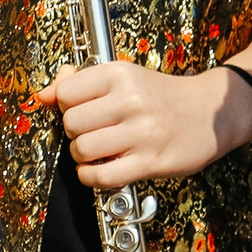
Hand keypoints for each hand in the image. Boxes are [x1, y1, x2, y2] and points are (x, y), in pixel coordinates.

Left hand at [38, 61, 251, 185]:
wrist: (209, 113)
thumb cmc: (161, 96)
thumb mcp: (124, 76)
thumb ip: (82, 82)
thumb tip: (42, 95)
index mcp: (120, 74)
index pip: (66, 92)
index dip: (66, 105)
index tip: (80, 109)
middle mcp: (130, 100)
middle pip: (71, 123)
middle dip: (74, 132)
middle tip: (92, 132)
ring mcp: (141, 132)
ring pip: (82, 150)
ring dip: (82, 156)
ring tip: (98, 151)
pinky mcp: (149, 162)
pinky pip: (101, 177)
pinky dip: (91, 177)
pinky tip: (101, 169)